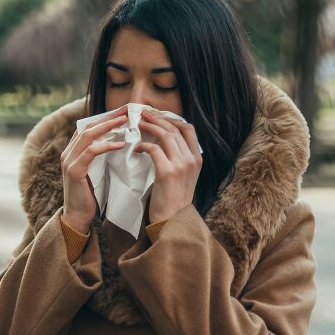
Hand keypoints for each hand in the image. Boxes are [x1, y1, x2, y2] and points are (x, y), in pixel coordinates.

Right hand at [60, 105, 127, 233]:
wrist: (78, 217)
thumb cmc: (91, 196)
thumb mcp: (97, 172)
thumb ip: (102, 157)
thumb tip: (121, 142)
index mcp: (73, 151)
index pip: (88, 127)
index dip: (105, 117)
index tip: (124, 111)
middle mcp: (68, 153)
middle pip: (88, 126)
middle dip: (108, 117)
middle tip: (128, 110)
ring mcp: (69, 161)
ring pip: (88, 135)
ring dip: (108, 126)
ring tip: (126, 120)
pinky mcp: (74, 171)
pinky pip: (91, 152)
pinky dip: (106, 145)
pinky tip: (120, 144)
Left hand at [134, 109, 202, 223]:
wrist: (173, 220)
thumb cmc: (174, 199)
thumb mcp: (185, 176)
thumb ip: (180, 158)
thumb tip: (164, 141)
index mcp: (197, 159)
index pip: (188, 129)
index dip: (172, 119)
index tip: (159, 116)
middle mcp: (191, 159)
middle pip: (174, 128)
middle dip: (157, 118)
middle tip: (144, 113)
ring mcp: (180, 165)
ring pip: (165, 135)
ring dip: (149, 126)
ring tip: (138, 123)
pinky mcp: (167, 172)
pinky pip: (153, 149)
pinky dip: (143, 145)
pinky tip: (136, 148)